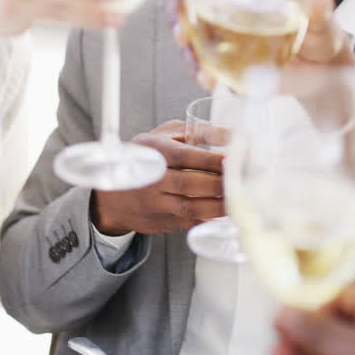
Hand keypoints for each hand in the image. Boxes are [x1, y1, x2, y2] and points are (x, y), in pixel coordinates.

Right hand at [90, 120, 225, 235]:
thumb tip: (231, 133)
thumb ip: (197, 132)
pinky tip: (224, 214)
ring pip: (190, 206)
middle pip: (188, 183)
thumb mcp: (164, 136)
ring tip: (237, 200)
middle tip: (241, 181)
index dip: (210, 159)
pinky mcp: (161, 222)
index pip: (184, 156)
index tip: (233, 160)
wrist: (113, 196)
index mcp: (154, 153)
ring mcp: (156, 203)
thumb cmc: (146, 157)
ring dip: (217, 205)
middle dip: (218, 183)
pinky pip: (188, 222)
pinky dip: (208, 219)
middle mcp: (153, 179)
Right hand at [167, 0, 354, 91]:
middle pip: (192, 5)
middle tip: (181, 35)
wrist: (323, 71)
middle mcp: (232, 10)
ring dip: (190, 54)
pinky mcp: (229, 62)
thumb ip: (319, 9)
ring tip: (202, 73)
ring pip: (194, 38)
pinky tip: (211, 82)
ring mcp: (227, 37)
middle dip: (178, 18)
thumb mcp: (322, 20)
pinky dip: (205, 73)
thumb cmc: (321, 34)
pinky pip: (208, 65)